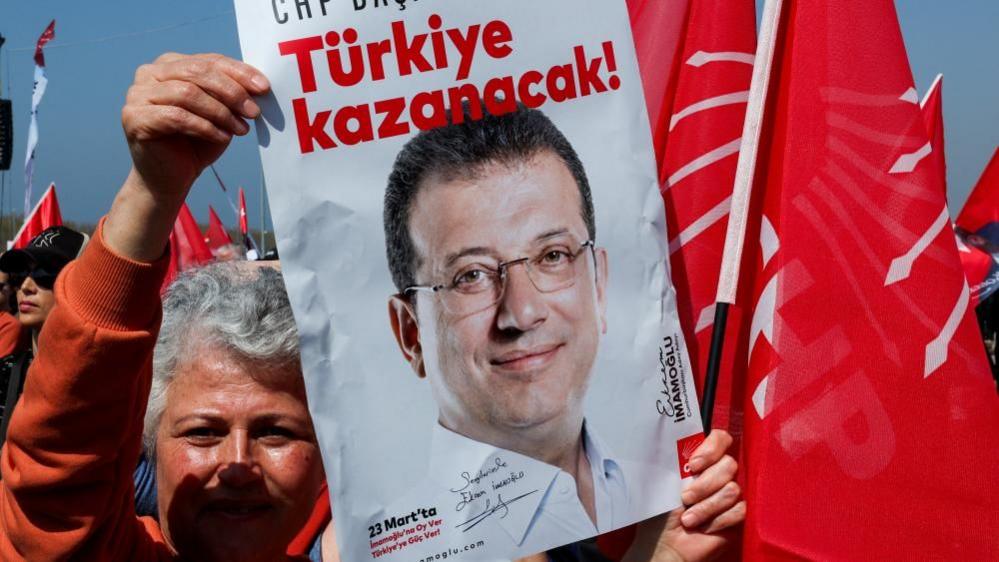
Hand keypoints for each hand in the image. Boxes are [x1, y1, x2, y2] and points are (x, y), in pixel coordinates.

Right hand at [105, 53, 268, 261]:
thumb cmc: (196, 144)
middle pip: (198, 72)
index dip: (239, 72)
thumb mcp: (220, 115)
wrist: (169, 179)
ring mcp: (137, 95)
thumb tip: (258, 85)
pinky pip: (177, 117)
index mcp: (169, 65)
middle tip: (254, 111)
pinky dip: (205, 127)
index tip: (264, 88)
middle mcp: (149, 74)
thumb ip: (232, 96)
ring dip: (220, 112)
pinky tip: (222, 138)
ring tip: (240, 129)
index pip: (209, 61)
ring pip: (188, 93)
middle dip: (232, 92)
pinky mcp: (135, 118)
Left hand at [623, 430, 744, 561]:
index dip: (711, 449)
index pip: (720, 439)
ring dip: (707, 507)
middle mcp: (718, 474)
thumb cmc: (661, 511)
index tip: (693, 465)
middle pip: (729, 464)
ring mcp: (730, 493)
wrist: (667, 543)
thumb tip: (676, 433)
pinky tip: (705, 528)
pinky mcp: (739, 515)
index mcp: (701, 460)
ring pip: (732, 489)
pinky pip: (740, 510)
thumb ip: (674, 457)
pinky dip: (718, 521)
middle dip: (704, 485)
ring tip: (689, 518)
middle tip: (685, 498)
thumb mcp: (664, 479)